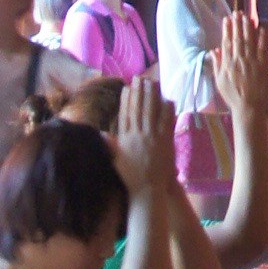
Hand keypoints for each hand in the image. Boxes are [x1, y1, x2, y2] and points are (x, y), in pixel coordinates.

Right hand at [108, 74, 171, 193]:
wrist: (147, 190)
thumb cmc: (132, 177)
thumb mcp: (117, 159)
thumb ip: (110, 144)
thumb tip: (101, 132)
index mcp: (125, 139)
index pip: (126, 114)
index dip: (127, 100)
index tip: (127, 88)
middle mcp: (137, 135)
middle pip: (138, 109)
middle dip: (139, 91)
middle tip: (140, 78)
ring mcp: (152, 137)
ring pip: (151, 111)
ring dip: (152, 95)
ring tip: (152, 82)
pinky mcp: (165, 142)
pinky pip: (166, 121)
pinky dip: (166, 109)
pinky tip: (167, 99)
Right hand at [213, 12, 267, 122]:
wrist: (249, 107)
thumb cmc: (233, 96)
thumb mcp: (220, 81)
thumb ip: (217, 65)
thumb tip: (214, 51)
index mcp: (228, 64)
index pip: (227, 42)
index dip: (227, 30)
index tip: (227, 19)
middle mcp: (239, 60)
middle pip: (238, 38)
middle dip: (238, 24)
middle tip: (238, 12)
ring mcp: (252, 61)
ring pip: (250, 40)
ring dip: (249, 27)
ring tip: (247, 16)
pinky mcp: (263, 65)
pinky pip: (263, 48)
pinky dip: (262, 37)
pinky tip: (262, 28)